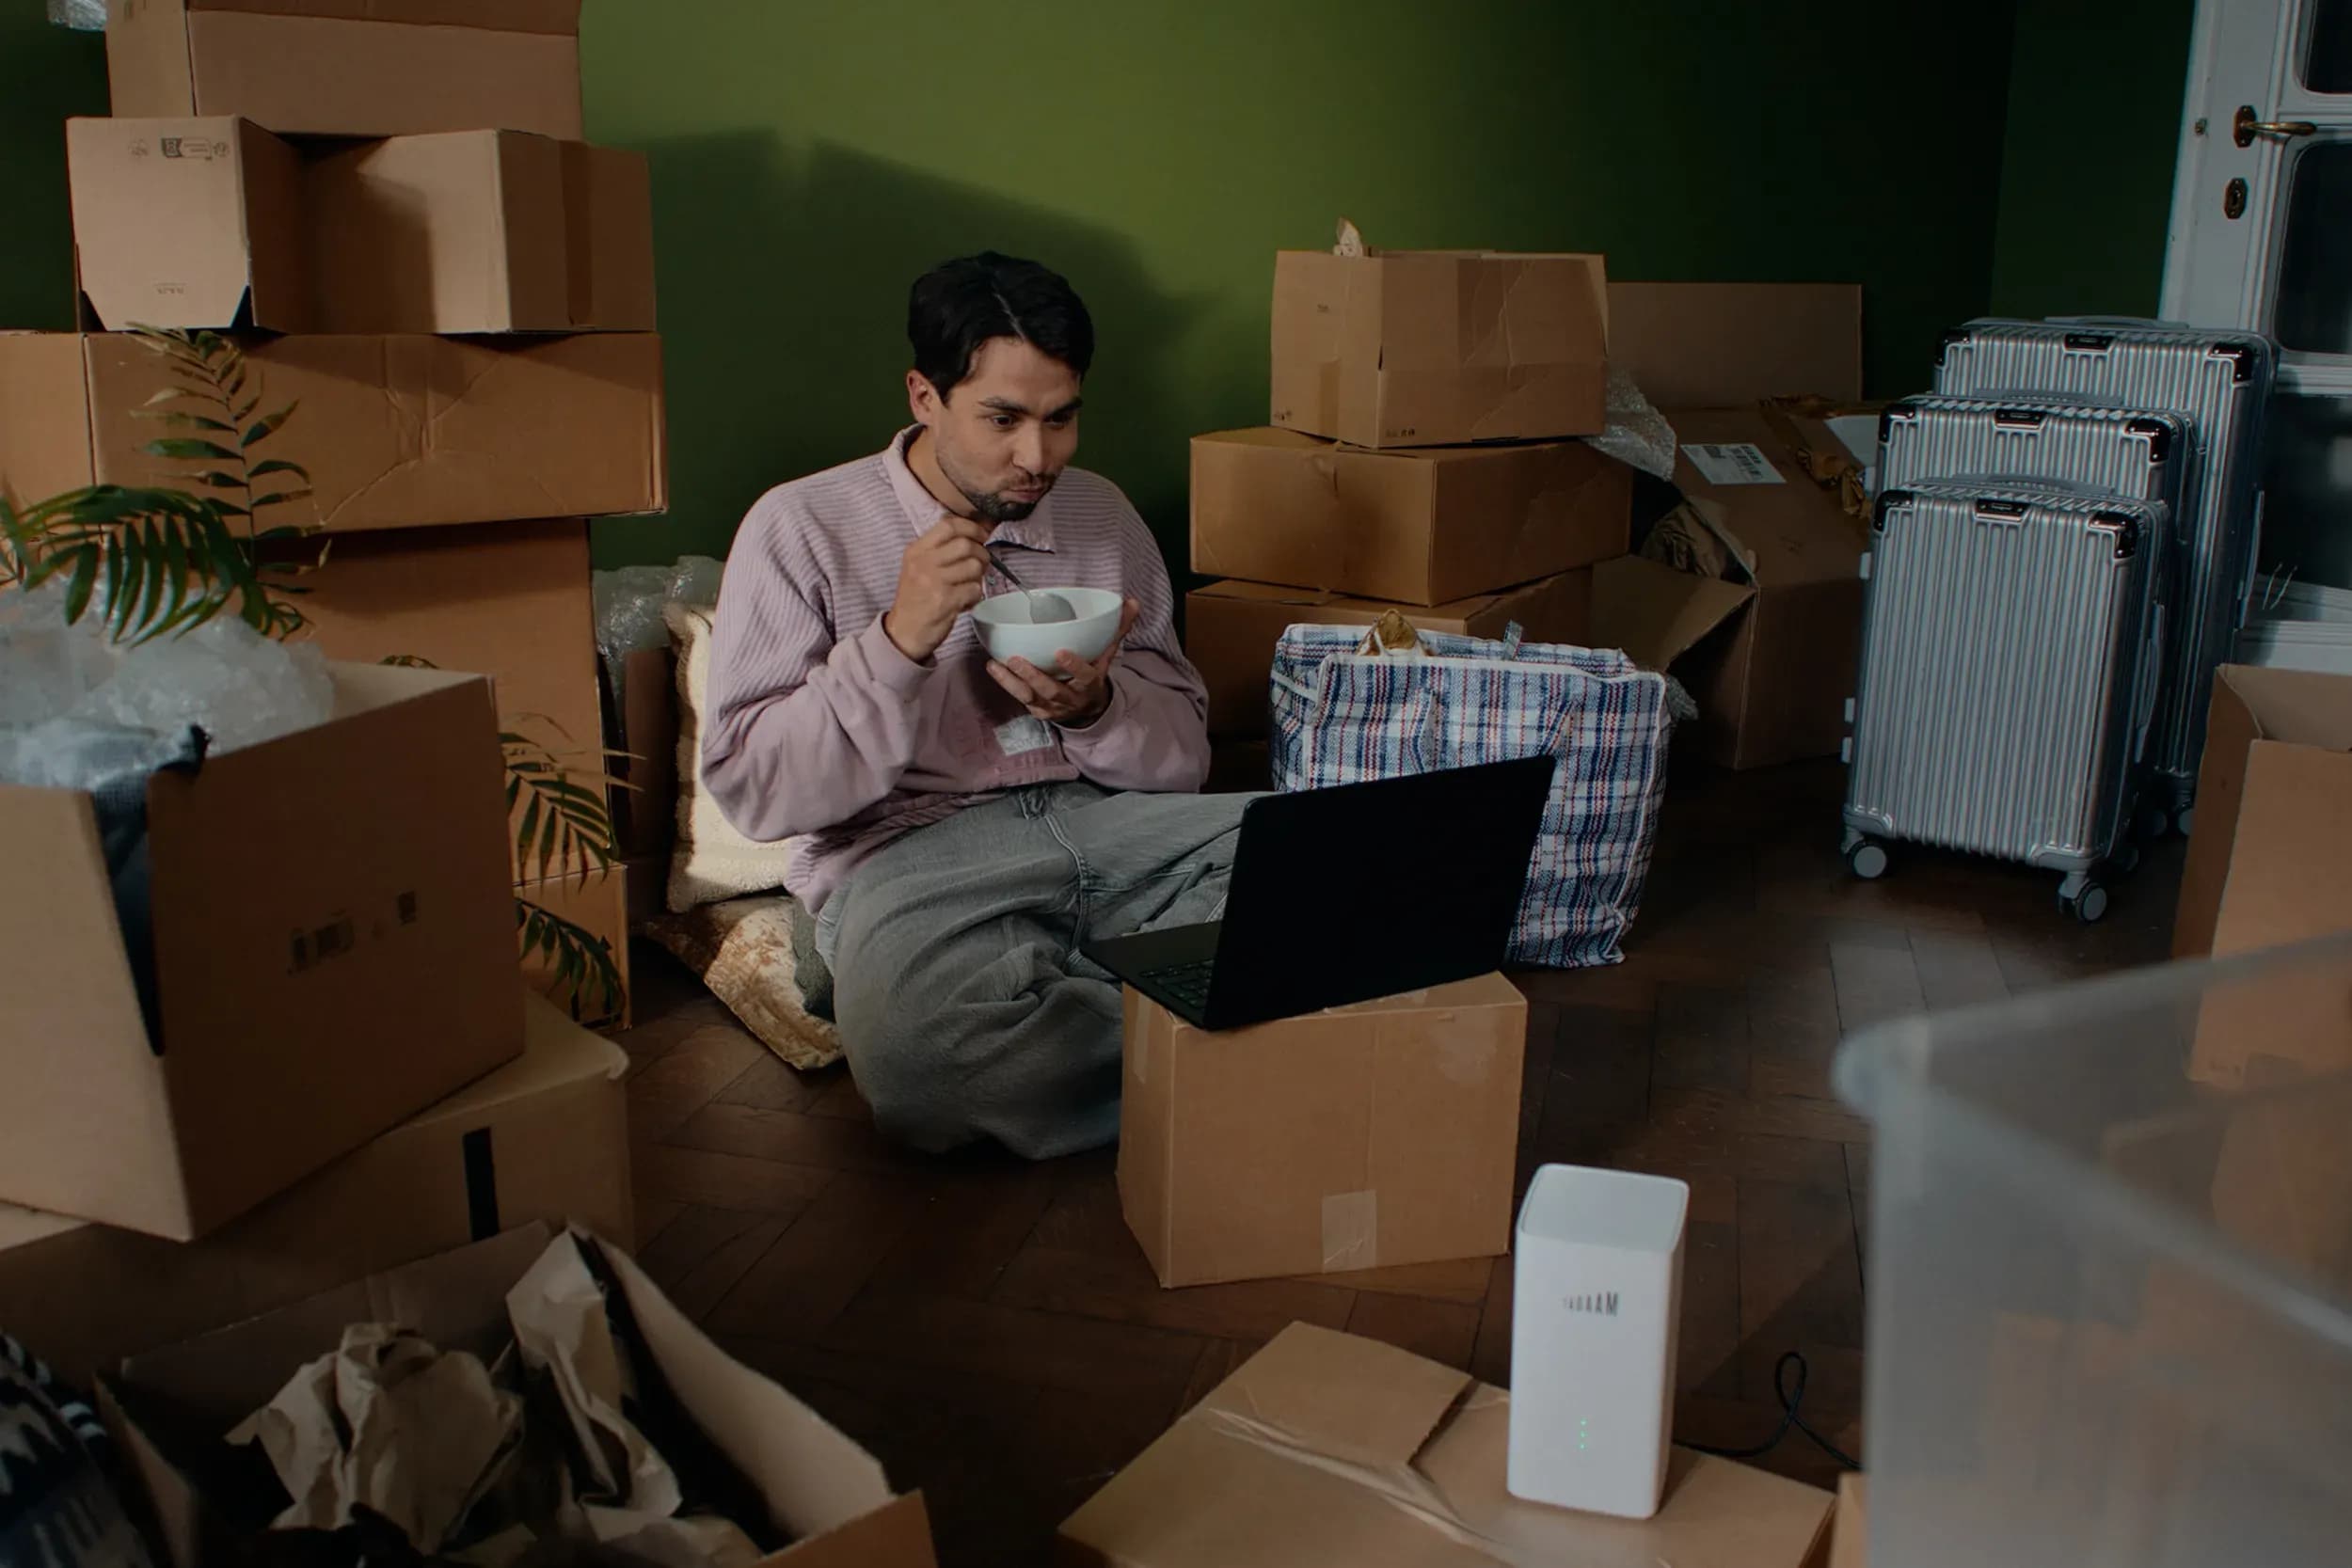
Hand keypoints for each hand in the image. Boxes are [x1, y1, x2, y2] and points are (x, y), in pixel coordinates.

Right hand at [883, 513, 991, 662]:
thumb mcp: (917, 566)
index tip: (982, 535)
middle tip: (982, 564)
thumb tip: (974, 533)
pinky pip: (975, 589)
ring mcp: (934, 581)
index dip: (971, 527)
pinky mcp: (946, 600)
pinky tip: (965, 601)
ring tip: (970, 585)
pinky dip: (976, 595)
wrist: (904, 632)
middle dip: (981, 553)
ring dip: (979, 576)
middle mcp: (923, 563)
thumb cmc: (915, 599)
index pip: (948, 525)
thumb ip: (939, 549)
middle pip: (965, 544)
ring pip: (974, 566)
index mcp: (916, 550)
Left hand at [987, 599, 1139, 725]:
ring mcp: (1051, 707)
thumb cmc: (1092, 675)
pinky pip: (1019, 699)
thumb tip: (1132, 603)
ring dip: (1011, 681)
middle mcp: (1070, 698)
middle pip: (1050, 689)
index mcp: (1090, 683)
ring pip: (1029, 696)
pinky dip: (1005, 684)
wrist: (1087, 710)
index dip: (1073, 666)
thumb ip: (1117, 629)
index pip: (1084, 675)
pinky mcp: (1037, 710)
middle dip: (1033, 676)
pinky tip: (994, 668)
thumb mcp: (1107, 655)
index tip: (1060, 652)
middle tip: (1016, 658)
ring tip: (995, 664)